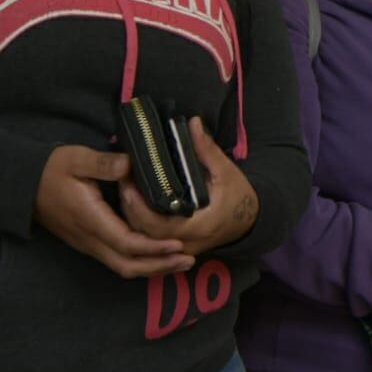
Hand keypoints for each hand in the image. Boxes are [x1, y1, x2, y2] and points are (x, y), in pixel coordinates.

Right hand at [33, 145, 193, 277]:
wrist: (23, 186)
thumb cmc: (52, 170)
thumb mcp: (76, 158)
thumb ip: (103, 163)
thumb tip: (128, 164)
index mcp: (90, 219)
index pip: (126, 242)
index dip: (153, 247)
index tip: (177, 244)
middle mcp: (90, 239)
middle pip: (128, 264)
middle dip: (159, 265)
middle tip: (189, 260)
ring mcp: (89, 244)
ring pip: (123, 267)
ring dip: (153, 268)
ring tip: (180, 262)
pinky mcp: (89, 243)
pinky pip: (118, 261)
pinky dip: (141, 263)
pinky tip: (159, 257)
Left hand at [120, 118, 259, 257]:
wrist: (249, 219)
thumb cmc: (238, 195)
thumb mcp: (225, 171)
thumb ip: (207, 150)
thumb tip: (193, 123)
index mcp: (199, 226)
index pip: (158, 226)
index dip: (139, 208)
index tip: (129, 185)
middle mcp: (186, 243)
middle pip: (145, 235)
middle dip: (130, 209)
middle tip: (122, 183)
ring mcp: (180, 249)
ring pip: (145, 240)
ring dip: (132, 217)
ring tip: (125, 189)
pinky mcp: (176, 247)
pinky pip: (151, 240)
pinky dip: (140, 223)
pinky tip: (133, 204)